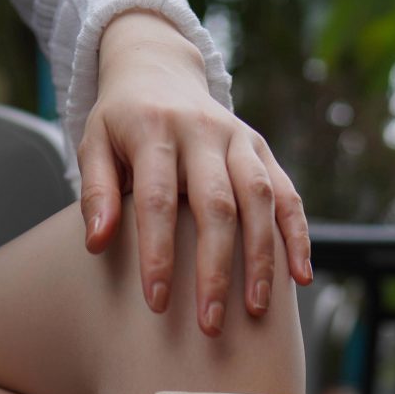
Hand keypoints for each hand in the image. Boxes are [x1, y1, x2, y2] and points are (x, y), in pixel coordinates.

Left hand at [80, 9, 313, 336]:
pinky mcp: (262, 150)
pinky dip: (297, 235)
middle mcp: (203, 131)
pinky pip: (286, 194)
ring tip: (256, 310)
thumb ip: (95, 192)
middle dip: (214, 270)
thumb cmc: (121, 123)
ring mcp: (238, 139)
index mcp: (155, 130)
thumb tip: (97, 243)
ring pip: (258, 200)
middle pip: (216, 205)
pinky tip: (300, 278)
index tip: (157, 302)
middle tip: (209, 324)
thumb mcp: (94, 144)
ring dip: (261, 258)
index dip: (158, 253)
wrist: (158, 69)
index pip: (158, 200)